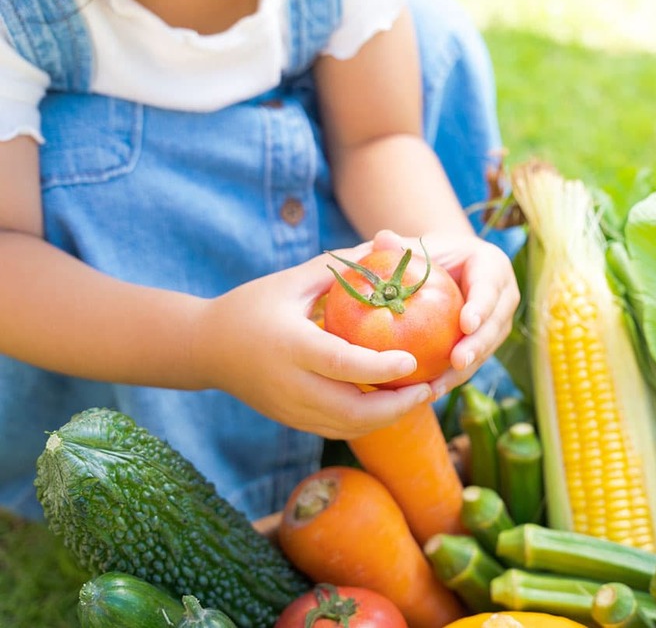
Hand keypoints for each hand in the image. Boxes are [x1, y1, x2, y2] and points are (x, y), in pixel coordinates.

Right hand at [191, 243, 433, 438]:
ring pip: (348, 427)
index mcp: (290, 346)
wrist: (204, 349)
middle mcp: (291, 385)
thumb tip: (383, 246)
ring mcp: (290, 408)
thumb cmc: (251, 306)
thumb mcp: (290, 282)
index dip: (380, 368)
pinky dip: (368, 421)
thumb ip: (337, 268)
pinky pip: (337, 429)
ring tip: (419, 397)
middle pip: (351, 411)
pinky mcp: (292, 420)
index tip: (414, 361)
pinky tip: (392, 404)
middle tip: (430, 388)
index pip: (342, 365)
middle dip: (397, 407)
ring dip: (388, 418)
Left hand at [370, 229, 520, 398]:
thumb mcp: (417, 248)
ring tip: (439, 385)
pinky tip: (429, 392)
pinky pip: (472, 363)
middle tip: (458, 361)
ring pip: (486, 349)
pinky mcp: (485, 344)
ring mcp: (497, 323)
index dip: (481, 306)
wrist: (443, 270)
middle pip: (495, 324)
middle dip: (478, 345)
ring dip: (465, 370)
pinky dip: (452, 378)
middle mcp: (503, 296)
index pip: (489, 287)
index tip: (466, 324)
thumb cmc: (429, 255)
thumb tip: (382, 238)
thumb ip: (400, 247)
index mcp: (492, 266)